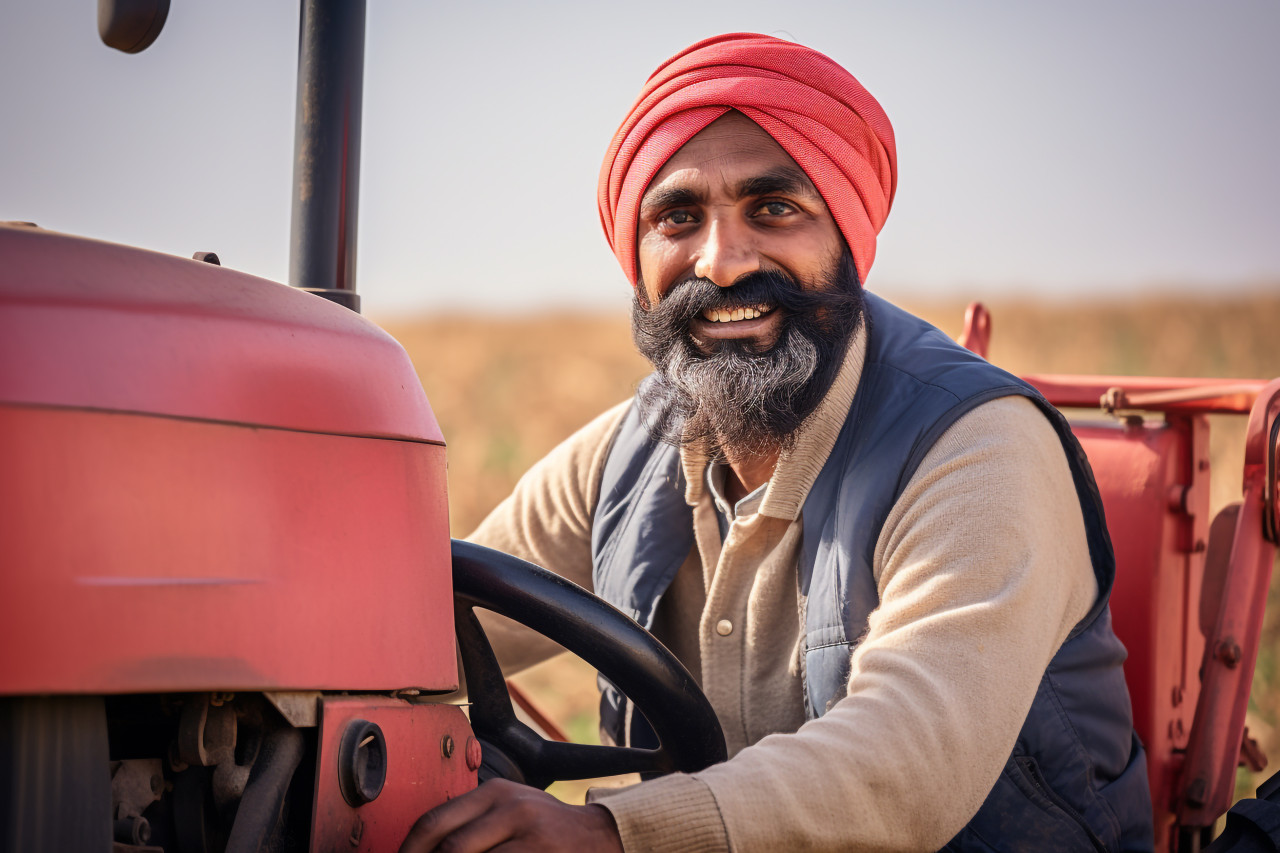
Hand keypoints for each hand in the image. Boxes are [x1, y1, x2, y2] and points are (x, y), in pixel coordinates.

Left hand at [399, 778, 624, 852]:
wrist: (599, 837)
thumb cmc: (546, 829)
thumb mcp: (510, 811)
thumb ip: (471, 823)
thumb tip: (423, 848)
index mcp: (493, 791)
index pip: (434, 821)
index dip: (409, 850)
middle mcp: (509, 806)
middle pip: (449, 847)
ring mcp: (527, 832)